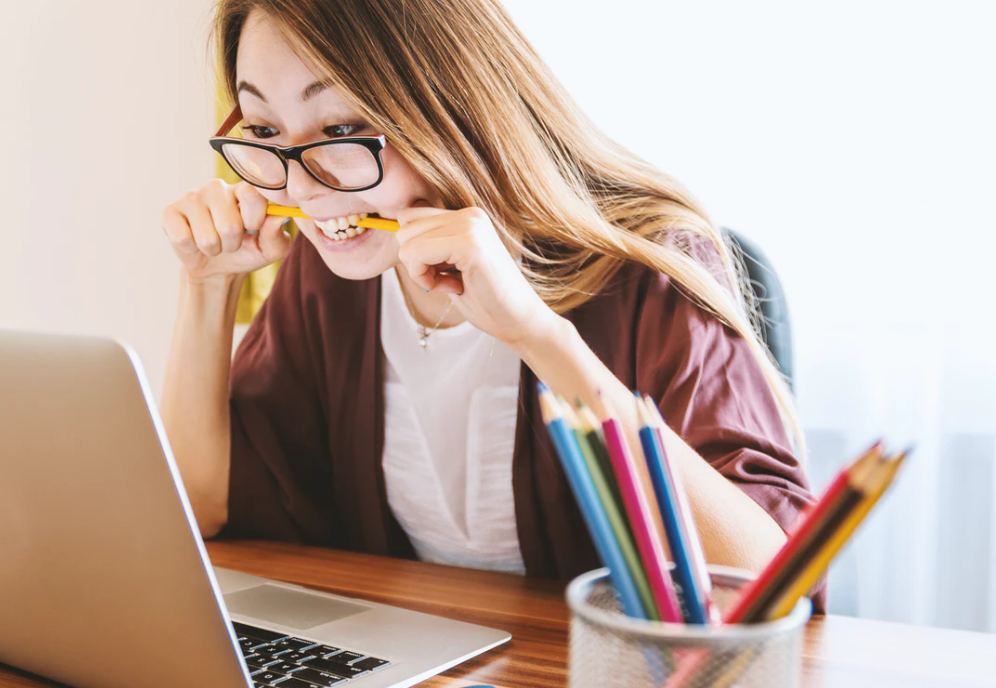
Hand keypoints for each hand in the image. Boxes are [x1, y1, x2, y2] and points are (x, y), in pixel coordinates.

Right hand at [161, 179, 291, 282]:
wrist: (217, 268)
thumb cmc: (247, 251)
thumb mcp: (270, 249)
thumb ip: (277, 234)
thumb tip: (278, 217)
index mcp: (244, 190)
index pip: (252, 194)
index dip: (255, 219)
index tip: (253, 228)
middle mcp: (217, 188)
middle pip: (229, 224)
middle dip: (233, 243)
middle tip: (231, 242)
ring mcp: (192, 197)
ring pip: (207, 236)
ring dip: (214, 249)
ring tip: (214, 243)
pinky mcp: (170, 211)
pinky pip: (183, 238)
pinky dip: (192, 249)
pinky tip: (193, 242)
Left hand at [394, 203, 559, 347]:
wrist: (520, 321)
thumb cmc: (486, 300)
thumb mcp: (451, 266)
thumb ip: (431, 246)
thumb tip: (396, 233)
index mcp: (467, 216)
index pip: (410, 217)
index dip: (415, 250)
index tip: (440, 271)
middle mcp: (469, 215)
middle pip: (404, 227)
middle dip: (415, 261)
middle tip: (445, 280)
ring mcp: (471, 226)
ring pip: (407, 242)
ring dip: (420, 271)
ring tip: (452, 283)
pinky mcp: (470, 244)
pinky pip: (417, 254)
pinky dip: (425, 278)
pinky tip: (453, 287)